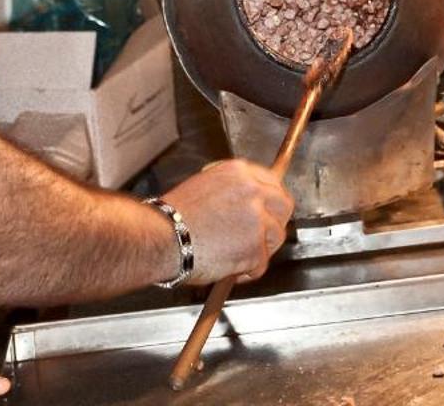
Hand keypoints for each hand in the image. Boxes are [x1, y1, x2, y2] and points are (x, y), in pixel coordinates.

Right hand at [162, 159, 294, 284]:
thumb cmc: (171, 219)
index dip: (269, 202)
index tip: (266, 213)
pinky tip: (230, 270)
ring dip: (260, 250)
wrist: (160, 238)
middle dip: (274, 223)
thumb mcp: (203, 187)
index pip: (272, 183)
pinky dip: (248, 272)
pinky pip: (261, 264)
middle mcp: (253, 191)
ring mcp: (256, 218)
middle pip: (283, 206)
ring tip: (237, 257)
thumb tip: (244, 205)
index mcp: (239, 172)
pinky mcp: (254, 247)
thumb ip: (230, 192)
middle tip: (260, 238)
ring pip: (276, 236)